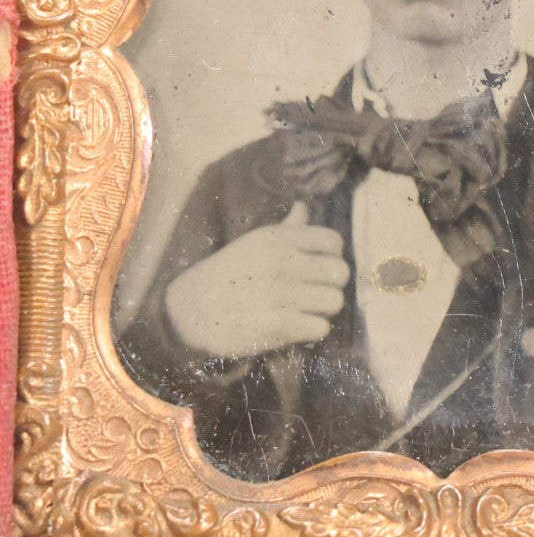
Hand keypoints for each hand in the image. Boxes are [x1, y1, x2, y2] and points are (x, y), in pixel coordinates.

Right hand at [165, 202, 348, 357]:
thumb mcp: (253, 243)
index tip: (320, 266)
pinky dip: (312, 329)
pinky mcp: (277, 326)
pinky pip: (320, 327)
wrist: (191, 309)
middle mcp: (282, 263)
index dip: (332, 255)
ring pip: (335, 301)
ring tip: (309, 309)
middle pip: (340, 273)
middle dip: (332, 284)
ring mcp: (280, 295)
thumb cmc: (228, 272)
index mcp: (278, 239)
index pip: (333, 241)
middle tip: (317, 290)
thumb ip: (286, 228)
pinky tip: (298, 325)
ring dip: (324, 308)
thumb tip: (305, 207)